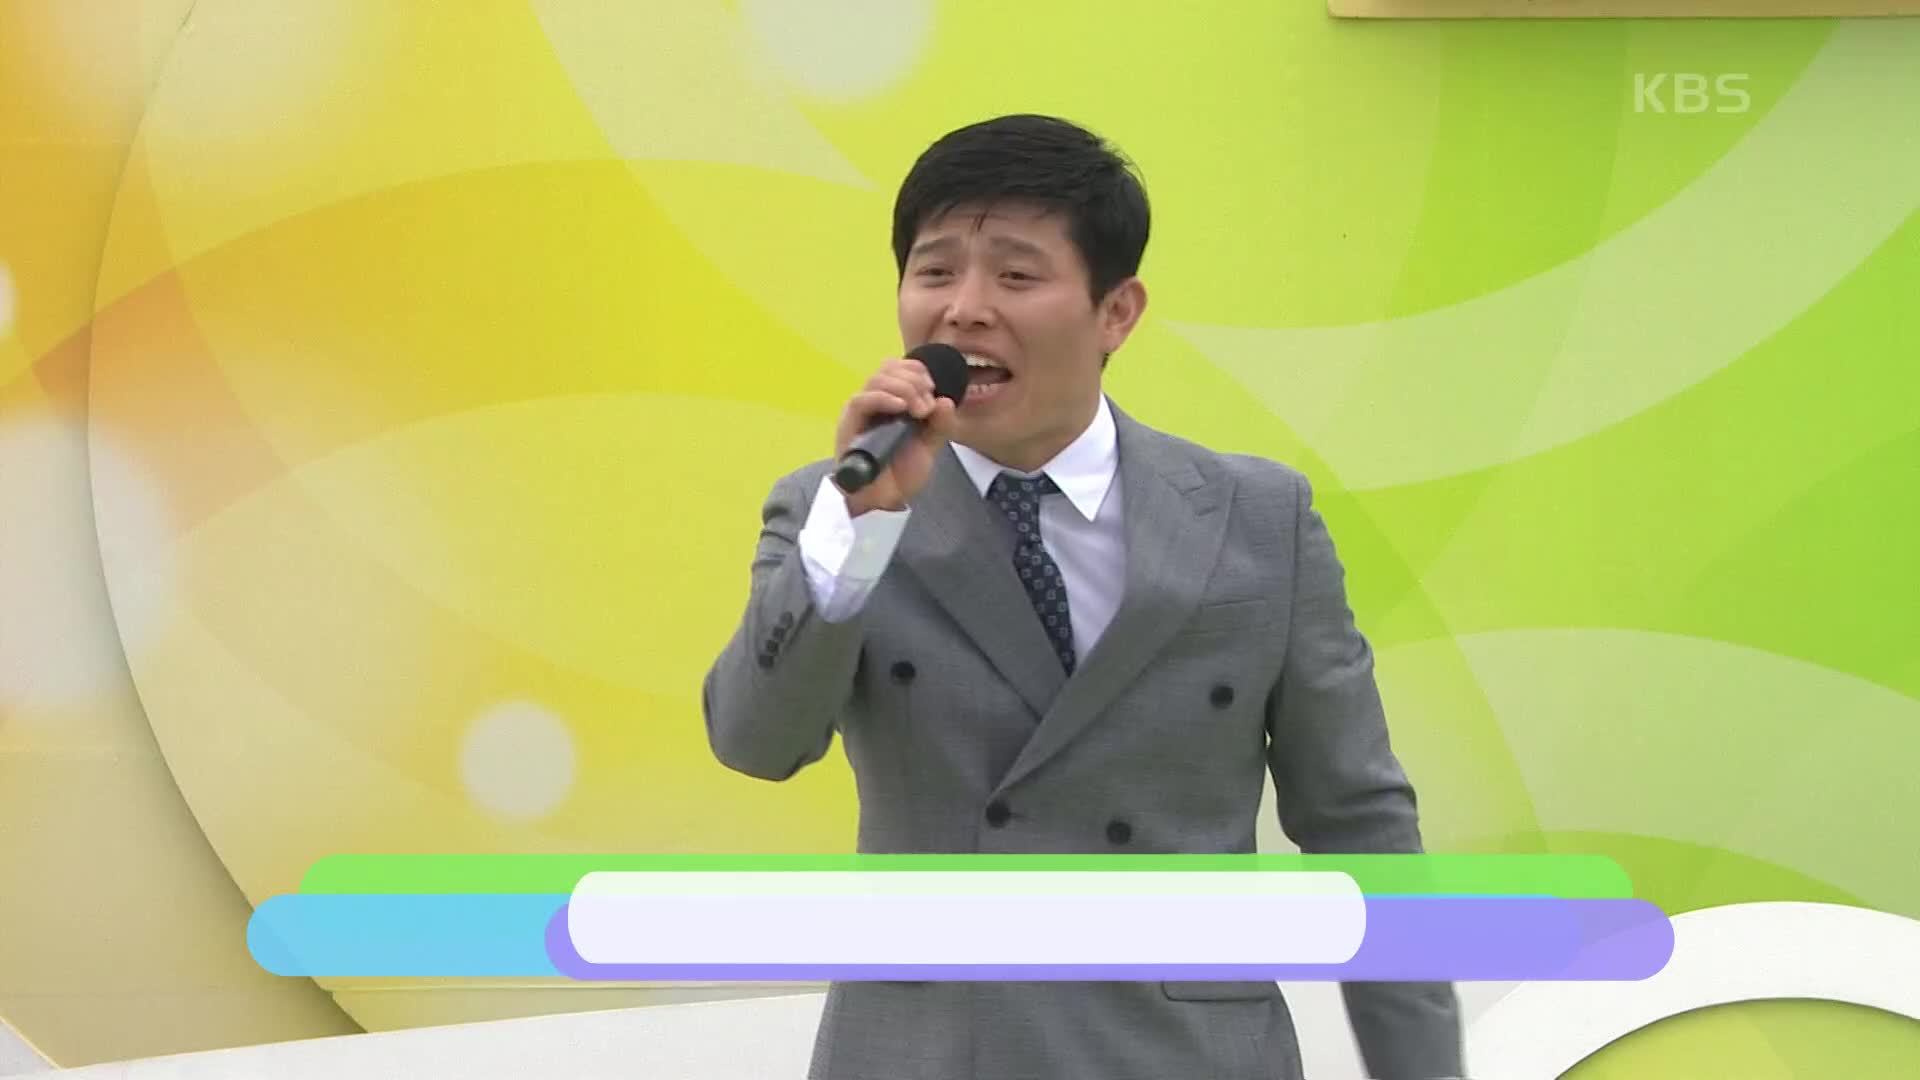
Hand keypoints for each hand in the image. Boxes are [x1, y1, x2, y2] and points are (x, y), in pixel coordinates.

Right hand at [833, 356, 959, 514]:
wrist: (884, 501)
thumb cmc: (901, 473)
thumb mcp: (930, 445)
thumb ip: (940, 424)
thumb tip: (945, 400)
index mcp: (892, 401)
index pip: (898, 367)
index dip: (917, 370)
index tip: (933, 387)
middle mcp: (874, 401)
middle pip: (888, 368)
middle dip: (914, 380)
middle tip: (927, 405)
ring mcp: (860, 412)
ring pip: (876, 380)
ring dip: (903, 388)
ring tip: (918, 410)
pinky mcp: (849, 425)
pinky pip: (861, 400)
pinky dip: (884, 398)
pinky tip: (901, 407)